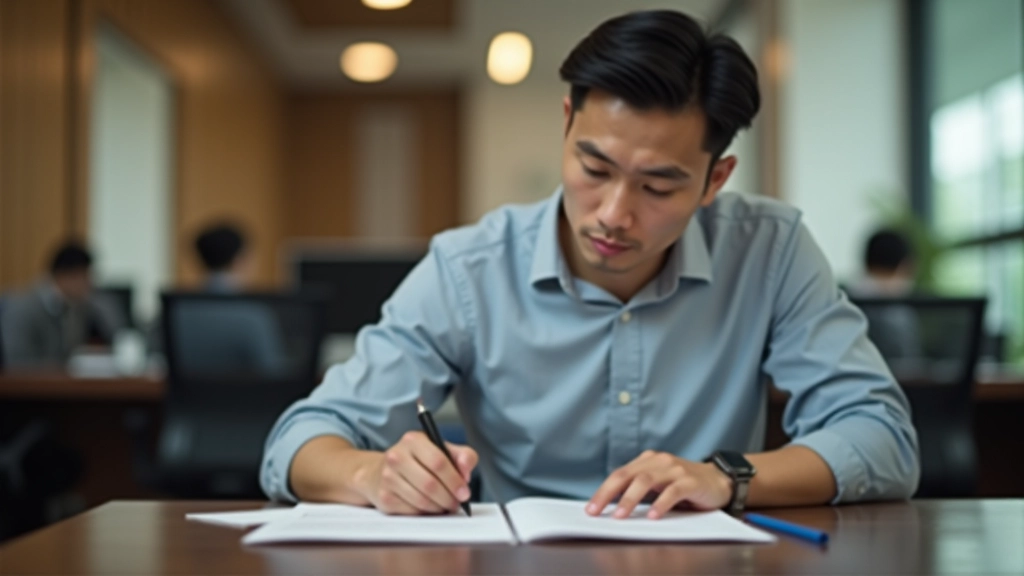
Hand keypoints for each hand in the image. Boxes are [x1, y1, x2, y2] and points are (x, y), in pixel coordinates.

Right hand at [356, 431, 477, 514]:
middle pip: (430, 484)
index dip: (455, 480)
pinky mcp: (384, 497)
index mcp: (414, 440)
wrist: (381, 471)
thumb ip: (462, 456)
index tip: (465, 493)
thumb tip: (466, 471)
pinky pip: (411, 511)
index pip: (438, 462)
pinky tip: (429, 507)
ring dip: (438, 507)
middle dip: (448, 498)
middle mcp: (397, 456)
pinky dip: (425, 512)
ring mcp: (388, 477)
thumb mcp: (442, 449)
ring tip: (445, 505)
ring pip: (421, 500)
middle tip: (456, 503)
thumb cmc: (418, 460)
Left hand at [587, 450, 732, 519]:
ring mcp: (675, 469)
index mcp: (647, 461)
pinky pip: (672, 491)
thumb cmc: (685, 485)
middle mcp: (659, 461)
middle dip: (609, 493)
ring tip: (620, 515)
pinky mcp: (691, 481)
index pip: (620, 474)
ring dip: (630, 498)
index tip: (590, 508)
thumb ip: (640, 491)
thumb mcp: (659, 485)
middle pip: (627, 475)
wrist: (720, 481)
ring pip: (647, 480)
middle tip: (597, 511)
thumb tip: (612, 508)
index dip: (603, 490)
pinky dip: (661, 503)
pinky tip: (652, 516)